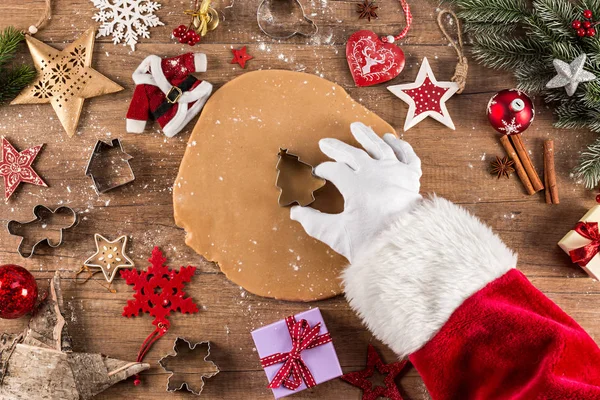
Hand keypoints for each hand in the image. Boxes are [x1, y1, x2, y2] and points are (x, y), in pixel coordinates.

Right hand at [290, 122, 421, 261]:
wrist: (408, 249)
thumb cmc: (373, 243)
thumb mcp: (338, 235)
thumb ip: (314, 223)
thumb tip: (295, 212)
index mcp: (357, 186)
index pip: (334, 170)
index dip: (323, 170)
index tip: (317, 173)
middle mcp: (376, 173)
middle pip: (353, 154)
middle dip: (337, 148)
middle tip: (324, 142)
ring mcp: (396, 173)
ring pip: (380, 147)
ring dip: (367, 136)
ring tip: (356, 127)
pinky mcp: (412, 178)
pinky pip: (406, 155)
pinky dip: (399, 145)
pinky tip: (389, 139)